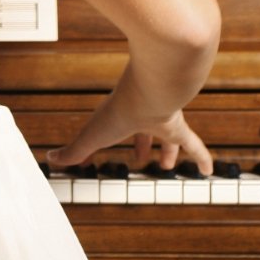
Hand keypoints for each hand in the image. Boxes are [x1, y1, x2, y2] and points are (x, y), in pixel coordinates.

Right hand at [46, 78, 211, 174]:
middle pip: (149, 134)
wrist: (152, 87)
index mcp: (126, 119)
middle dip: (149, 147)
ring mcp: (165, 117)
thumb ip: (74, 151)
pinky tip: (210, 172)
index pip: (121, 134)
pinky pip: (195, 146)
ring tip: (169, 165)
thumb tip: (50, 161)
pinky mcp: (180, 123)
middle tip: (149, 159)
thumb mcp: (93, 136)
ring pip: (171, 137)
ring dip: (171, 152)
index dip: (116, 146)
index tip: (116, 156)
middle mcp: (147, 117)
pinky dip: (202, 160)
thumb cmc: (120, 109)